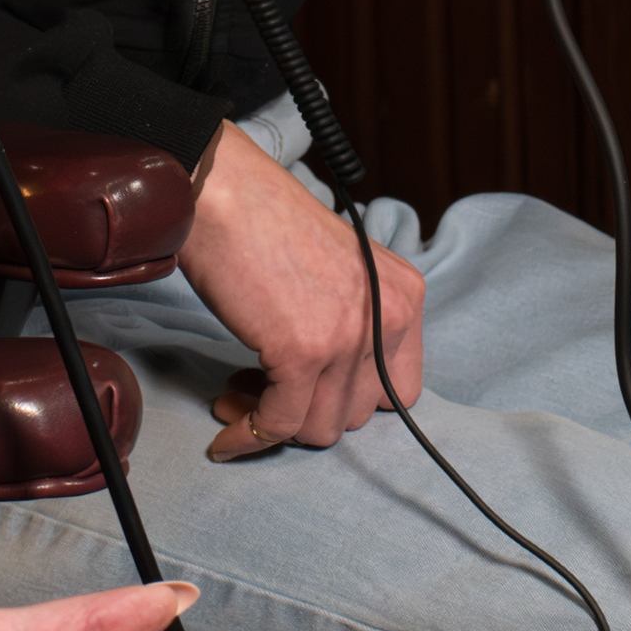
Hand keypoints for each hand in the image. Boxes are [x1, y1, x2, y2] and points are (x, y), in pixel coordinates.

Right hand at [177, 121, 426, 456]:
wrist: (225, 192)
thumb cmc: (267, 224)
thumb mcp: (344, 271)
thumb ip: (355, 323)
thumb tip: (330, 394)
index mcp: (405, 296)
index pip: (400, 390)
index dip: (350, 401)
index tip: (311, 395)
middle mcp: (389, 318)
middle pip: (357, 415)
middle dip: (306, 413)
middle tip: (260, 393)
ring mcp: (348, 338)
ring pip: (319, 429)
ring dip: (274, 426)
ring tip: (237, 399)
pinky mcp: (302, 352)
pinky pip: (278, 424)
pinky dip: (248, 438)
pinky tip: (227, 437)